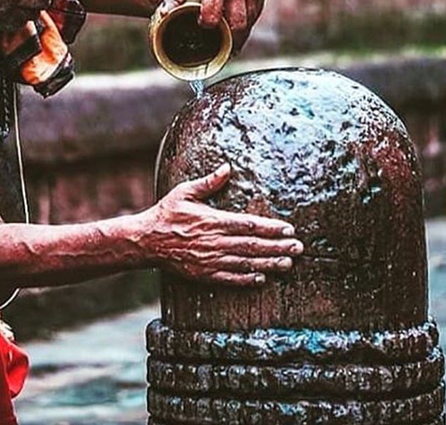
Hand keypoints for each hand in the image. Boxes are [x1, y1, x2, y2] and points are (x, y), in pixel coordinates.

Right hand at [138, 163, 302, 285]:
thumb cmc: (166, 213)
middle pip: (252, 245)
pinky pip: (229, 278)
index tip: (288, 228)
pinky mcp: (203, 274)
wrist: (146, 240)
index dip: (270, 228)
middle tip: (299, 248)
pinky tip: (262, 278)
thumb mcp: (185, 192)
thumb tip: (226, 167)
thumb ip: (208, 182)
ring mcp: (209, 260)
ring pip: (245, 263)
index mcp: (212, 220)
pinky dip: (246, 279)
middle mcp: (214, 241)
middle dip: (278, 246)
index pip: (248, 225)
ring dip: (269, 263)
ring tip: (288, 263)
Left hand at [160, 0, 267, 52]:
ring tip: (230, 41)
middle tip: (222, 47)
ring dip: (240, 34)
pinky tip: (239, 27)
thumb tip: (164, 15)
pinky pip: (256, 11)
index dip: (206, 27)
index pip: (213, 19)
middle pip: (237, 25)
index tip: (202, 29)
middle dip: (229, 40)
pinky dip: (248, 21)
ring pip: (249, 20)